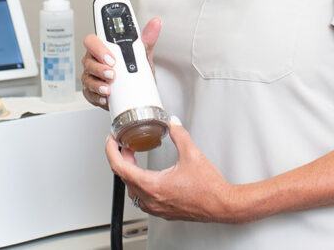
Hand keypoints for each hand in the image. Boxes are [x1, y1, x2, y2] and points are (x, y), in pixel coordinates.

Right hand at [81, 17, 160, 108]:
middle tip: (112, 74)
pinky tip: (105, 98)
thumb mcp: (142, 54)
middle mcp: (94, 60)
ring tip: (109, 89)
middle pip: (89, 61)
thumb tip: (155, 23)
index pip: (92, 41)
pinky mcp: (92, 91)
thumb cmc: (136, 69)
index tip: (112, 57)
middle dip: (100, 68)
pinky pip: (89, 94)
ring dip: (98, 84)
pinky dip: (97, 97)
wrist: (139, 91)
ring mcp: (92, 76)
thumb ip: (147, 38)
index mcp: (103, 48)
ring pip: (88, 78)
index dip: (99, 48)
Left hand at [107, 119, 239, 222]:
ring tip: (133, 159)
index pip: (120, 168)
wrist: (222, 205)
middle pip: (124, 177)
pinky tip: (146, 176)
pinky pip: (142, 198)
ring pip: (132, 189)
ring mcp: (156, 208)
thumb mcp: (192, 154)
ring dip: (129, 173)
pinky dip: (138, 184)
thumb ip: (179, 135)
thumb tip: (173, 123)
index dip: (111, 151)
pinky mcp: (163, 211)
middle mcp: (151, 199)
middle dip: (121, 158)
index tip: (111, 141)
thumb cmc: (209, 188)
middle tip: (124, 145)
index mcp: (153, 185)